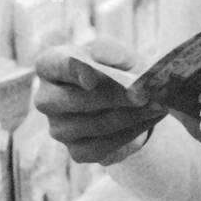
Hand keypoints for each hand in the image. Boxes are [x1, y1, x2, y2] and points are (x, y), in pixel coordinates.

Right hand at [34, 36, 166, 164]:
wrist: (129, 100)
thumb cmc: (119, 69)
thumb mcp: (119, 53)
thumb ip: (109, 49)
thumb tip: (99, 56)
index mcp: (50, 65)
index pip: (53, 64)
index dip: (73, 71)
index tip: (94, 78)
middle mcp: (46, 98)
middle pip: (73, 99)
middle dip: (111, 97)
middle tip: (142, 94)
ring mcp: (58, 128)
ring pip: (90, 125)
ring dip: (127, 116)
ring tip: (154, 106)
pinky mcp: (75, 151)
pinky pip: (100, 148)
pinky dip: (127, 135)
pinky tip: (145, 122)